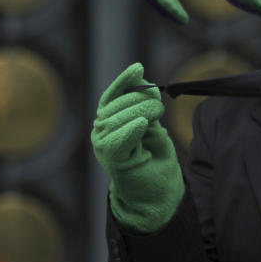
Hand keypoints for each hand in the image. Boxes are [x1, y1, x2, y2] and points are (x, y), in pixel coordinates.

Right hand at [91, 63, 184, 232]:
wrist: (155, 193)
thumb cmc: (154, 159)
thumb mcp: (152, 126)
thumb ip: (146, 107)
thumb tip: (146, 85)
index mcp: (109, 120)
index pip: (112, 95)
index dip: (124, 81)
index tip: (138, 68)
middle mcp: (101, 130)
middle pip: (117, 105)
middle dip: (140, 99)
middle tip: (159, 106)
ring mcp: (102, 144)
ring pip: (118, 119)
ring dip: (141, 112)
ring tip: (156, 115)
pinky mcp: (110, 158)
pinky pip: (118, 139)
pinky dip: (131, 129)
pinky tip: (141, 124)